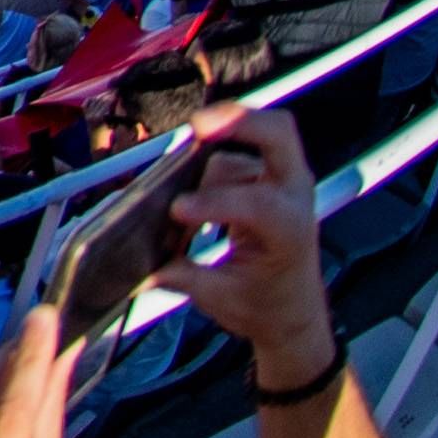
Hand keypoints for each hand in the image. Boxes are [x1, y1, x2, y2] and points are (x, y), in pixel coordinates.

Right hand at [167, 104, 334, 373]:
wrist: (295, 314)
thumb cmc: (266, 307)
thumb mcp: (221, 299)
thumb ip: (183, 277)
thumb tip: (142, 265)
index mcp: (289, 232)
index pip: (258, 205)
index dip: (214, 203)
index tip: (177, 212)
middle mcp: (293, 196)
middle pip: (279, 135)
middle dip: (239, 122)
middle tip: (197, 127)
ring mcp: (282, 180)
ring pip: (248, 138)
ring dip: (214, 145)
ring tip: (183, 165)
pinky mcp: (266, 174)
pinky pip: (236, 148)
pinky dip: (210, 151)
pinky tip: (189, 168)